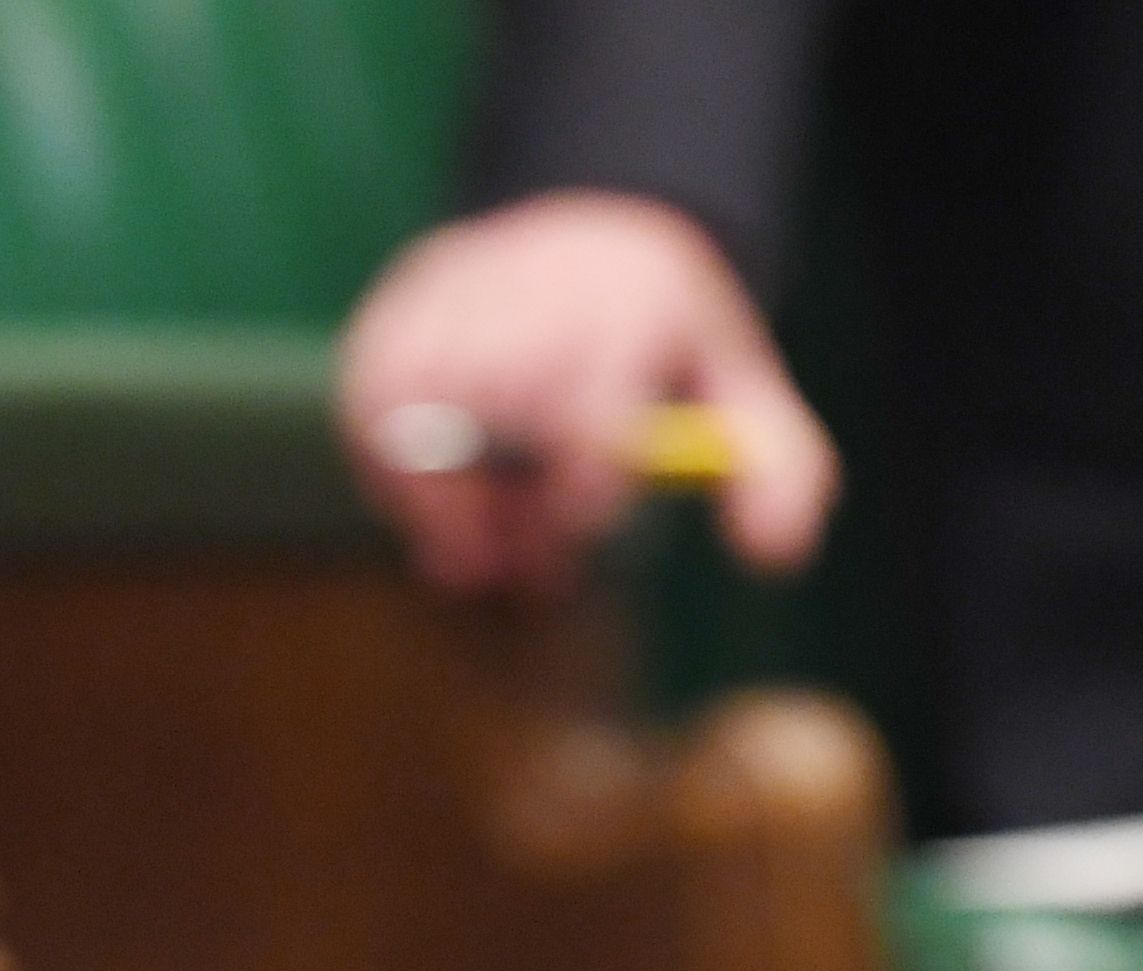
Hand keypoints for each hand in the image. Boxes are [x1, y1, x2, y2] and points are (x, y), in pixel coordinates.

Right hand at [333, 189, 837, 593]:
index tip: (570, 545)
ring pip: (404, 410)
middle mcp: (533, 291)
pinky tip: (433, 501)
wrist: (597, 229)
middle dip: (489, 512)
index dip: (574, 499)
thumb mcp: (747, 399)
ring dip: (428, 498)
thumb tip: (772, 555)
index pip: (584, 413)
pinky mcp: (396, 305)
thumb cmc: (669, 344)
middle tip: (509, 569)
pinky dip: (387, 471)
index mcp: (627, 310)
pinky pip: (364, 402)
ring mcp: (453, 291)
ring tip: (468, 540)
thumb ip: (778, 477)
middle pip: (483, 414)